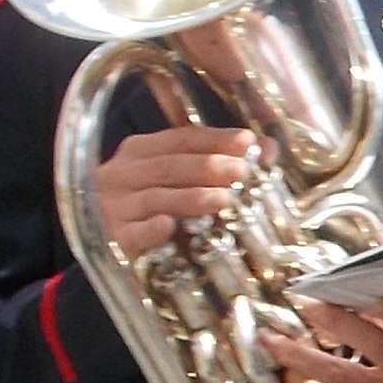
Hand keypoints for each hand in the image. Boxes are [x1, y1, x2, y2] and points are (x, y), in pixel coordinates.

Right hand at [94, 125, 254, 257]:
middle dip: (209, 167)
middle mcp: (121, 173)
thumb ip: (220, 161)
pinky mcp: (113, 238)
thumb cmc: (158, 208)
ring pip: (155, 198)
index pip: (180, 139)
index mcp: (139, 151)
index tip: (247, 141)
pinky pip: (132, 233)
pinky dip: (150, 229)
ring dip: (190, 198)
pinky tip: (168, 226)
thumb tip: (269, 148)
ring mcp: (113, 206)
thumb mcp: (186, 181)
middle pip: (169, 165)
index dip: (215, 139)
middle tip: (241, 172)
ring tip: (224, 199)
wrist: (114, 243)